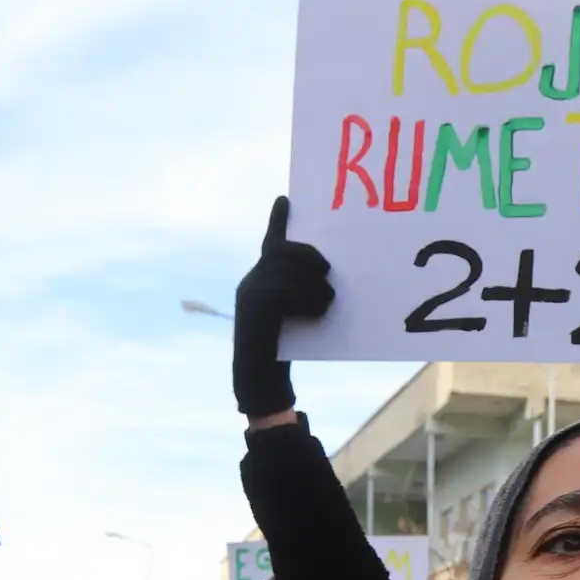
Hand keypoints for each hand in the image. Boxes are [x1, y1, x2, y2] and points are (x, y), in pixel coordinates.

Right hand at [232, 197, 333, 420]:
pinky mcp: (255, 308)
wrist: (260, 380)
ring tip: (327, 301)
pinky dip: (309, 300)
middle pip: (284, 251)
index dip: (277, 220)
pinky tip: (318, 312)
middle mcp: (250, 281)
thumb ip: (301, 290)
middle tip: (327, 273)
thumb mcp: (294, 312)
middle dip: (309, 257)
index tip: (285, 199)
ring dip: (315, 285)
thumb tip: (329, 276)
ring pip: (290, 270)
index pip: (271, 243)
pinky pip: (288, 292)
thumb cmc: (283, 346)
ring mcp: (250, 293)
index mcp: (259, 279)